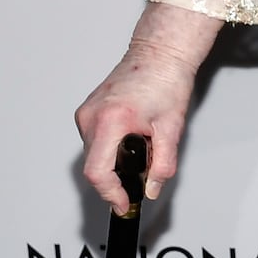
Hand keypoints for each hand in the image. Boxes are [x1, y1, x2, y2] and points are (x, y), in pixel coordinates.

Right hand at [74, 4, 221, 213]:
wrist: (159, 54)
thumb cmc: (166, 81)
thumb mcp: (171, 129)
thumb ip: (162, 165)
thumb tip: (151, 188)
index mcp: (111, 120)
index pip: (98, 172)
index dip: (110, 194)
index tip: (123, 204)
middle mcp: (91, 116)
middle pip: (94, 166)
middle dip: (117, 178)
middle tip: (143, 172)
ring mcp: (86, 112)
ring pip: (93, 154)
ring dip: (114, 161)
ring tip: (142, 145)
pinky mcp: (87, 110)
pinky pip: (94, 140)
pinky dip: (111, 147)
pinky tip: (130, 137)